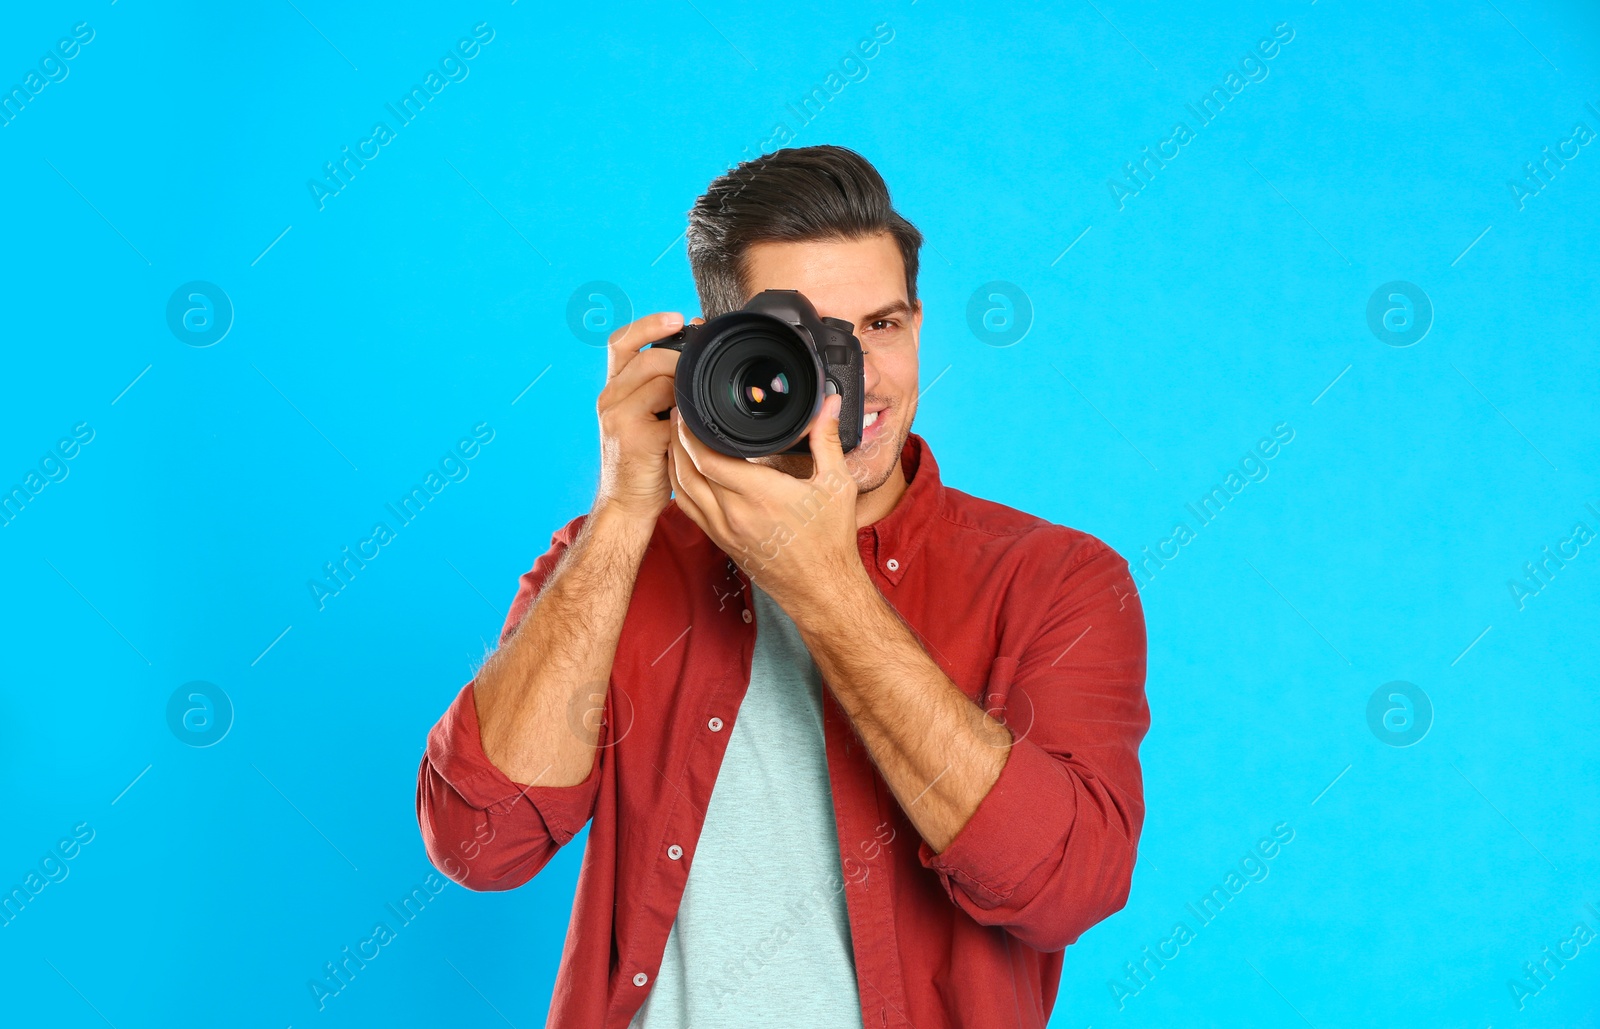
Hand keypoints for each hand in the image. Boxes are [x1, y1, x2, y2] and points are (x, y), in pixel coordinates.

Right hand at [592, 311, 692, 522]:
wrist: (626, 503)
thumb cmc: (645, 461)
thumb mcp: (647, 419)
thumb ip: (661, 391)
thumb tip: (693, 361)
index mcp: (612, 390)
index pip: (622, 342)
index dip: (650, 324)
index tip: (679, 318)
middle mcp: (609, 398)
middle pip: (645, 357)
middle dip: (679, 355)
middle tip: (702, 365)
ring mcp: (617, 416)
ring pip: (657, 377)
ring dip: (684, 381)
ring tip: (699, 396)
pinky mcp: (633, 435)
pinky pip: (668, 408)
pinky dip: (687, 410)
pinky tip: (696, 420)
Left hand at [668, 391, 867, 612]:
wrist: (821, 588)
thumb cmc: (830, 540)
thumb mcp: (836, 484)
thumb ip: (826, 439)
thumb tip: (829, 402)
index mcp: (761, 494)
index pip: (709, 458)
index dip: (692, 432)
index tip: (691, 411)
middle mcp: (736, 514)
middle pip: (689, 470)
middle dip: (679, 440)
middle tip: (679, 415)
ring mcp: (725, 531)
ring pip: (684, 490)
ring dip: (674, 462)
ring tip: (674, 437)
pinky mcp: (722, 542)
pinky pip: (690, 510)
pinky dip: (681, 487)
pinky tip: (683, 471)